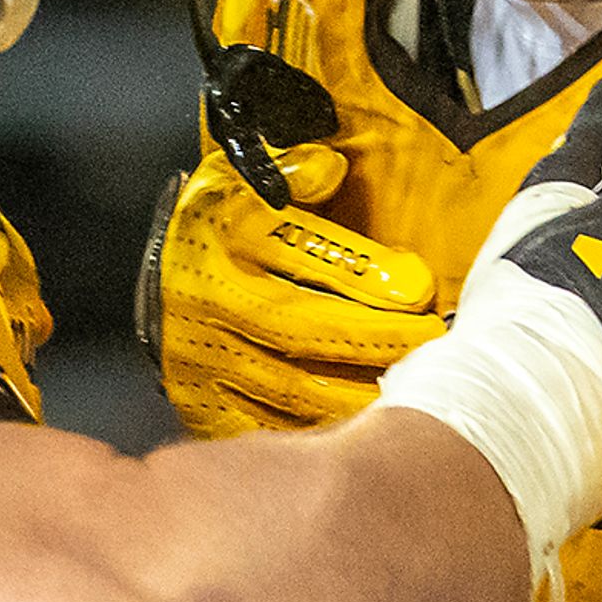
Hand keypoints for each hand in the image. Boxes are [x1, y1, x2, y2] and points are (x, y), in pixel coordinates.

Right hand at [144, 140, 443, 436]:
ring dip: (360, 393)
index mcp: (226, 234)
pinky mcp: (200, 402)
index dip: (367, 276)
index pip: (304, 257)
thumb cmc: (224, 221)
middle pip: (304, 330)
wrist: (167, 269)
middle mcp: (210, 298)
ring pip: (293, 389)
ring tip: (415, 392)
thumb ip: (294, 172)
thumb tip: (327, 168)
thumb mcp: (249, 176)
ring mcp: (203, 356)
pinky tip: (363, 428)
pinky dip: (319, 432)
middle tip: (435, 345)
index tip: (420, 288)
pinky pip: (266, 427)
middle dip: (377, 340)